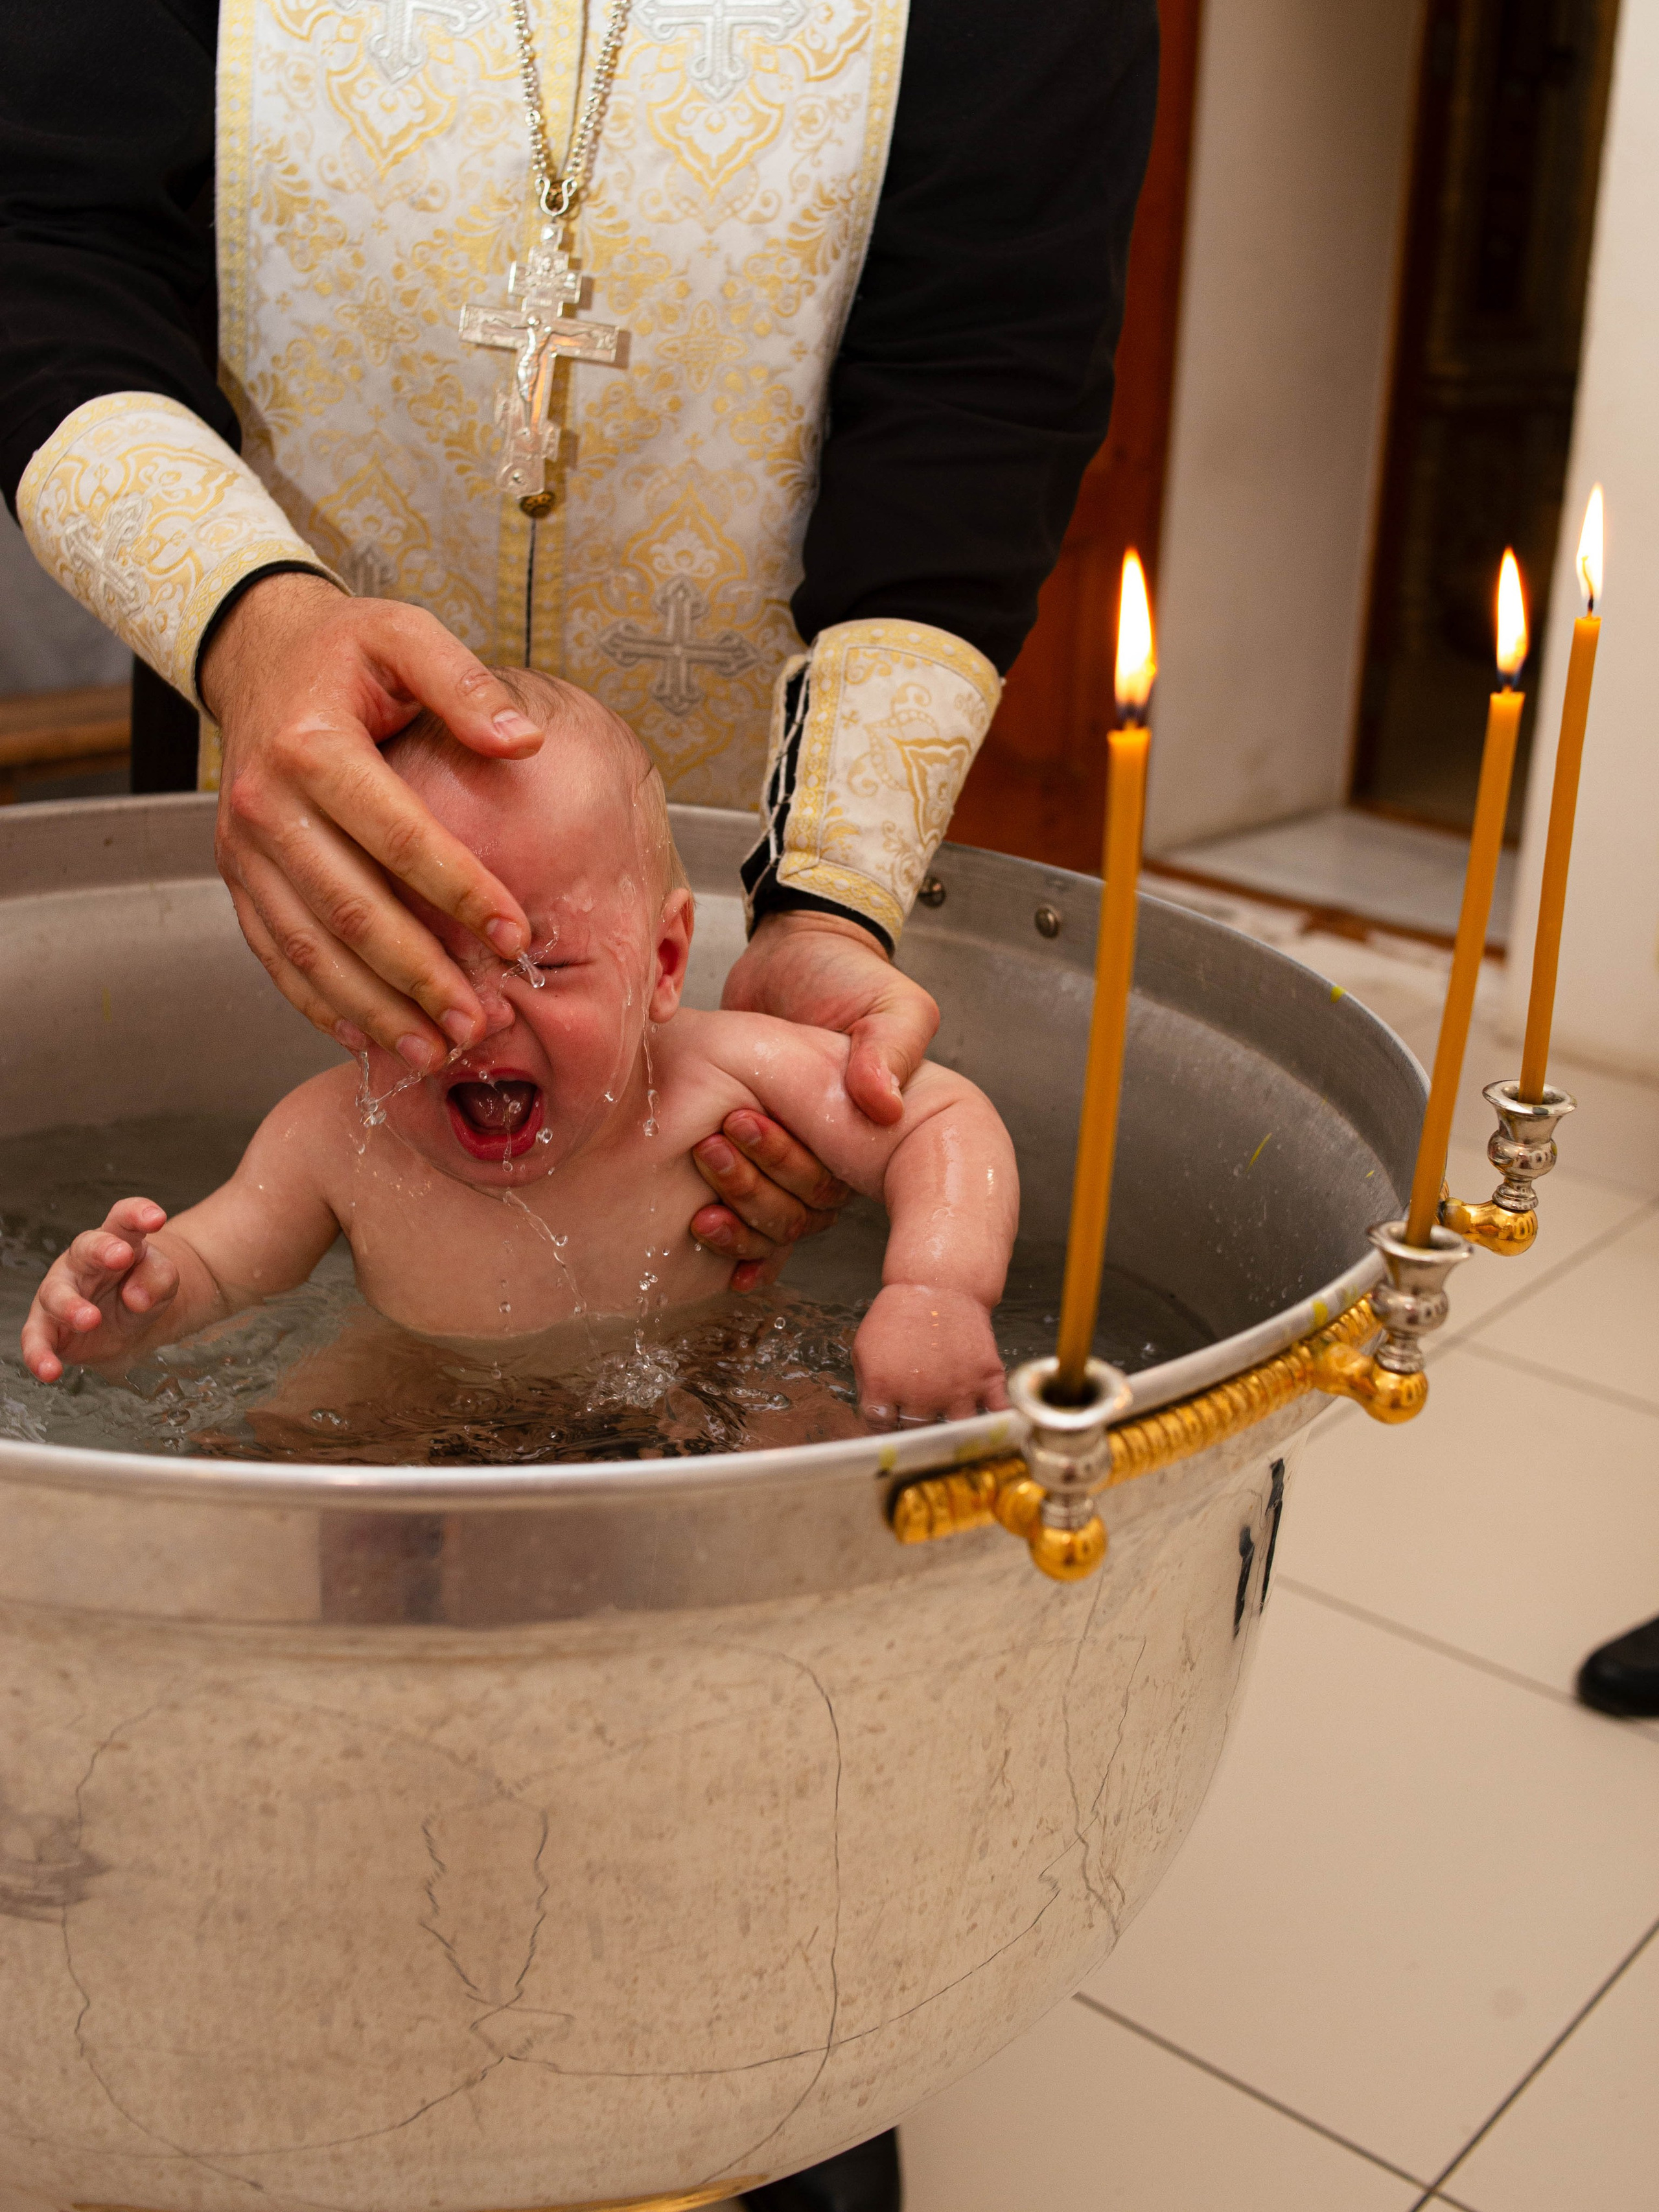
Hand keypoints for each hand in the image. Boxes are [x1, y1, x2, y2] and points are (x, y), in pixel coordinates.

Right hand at [21, 1199, 177, 1380]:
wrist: (131, 1321)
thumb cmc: (142, 1288)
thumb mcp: (162, 1280)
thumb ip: (158, 1278)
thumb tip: (136, 1296)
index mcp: (117, 1240)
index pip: (124, 1219)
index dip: (137, 1214)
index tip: (156, 1218)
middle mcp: (83, 1261)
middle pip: (86, 1247)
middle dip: (101, 1250)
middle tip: (119, 1256)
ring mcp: (61, 1291)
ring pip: (56, 1293)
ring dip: (71, 1306)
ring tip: (90, 1319)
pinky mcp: (48, 1326)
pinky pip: (37, 1338)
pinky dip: (39, 1355)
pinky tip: (50, 1371)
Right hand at [200, 573, 545, 1071]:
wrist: (259, 657)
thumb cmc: (345, 651)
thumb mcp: (404, 634)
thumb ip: (464, 683)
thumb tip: (525, 742)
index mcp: (311, 746)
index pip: (397, 836)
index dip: (459, 891)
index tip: (516, 937)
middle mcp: (264, 806)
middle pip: (349, 909)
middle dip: (418, 975)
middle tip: (478, 1023)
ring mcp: (242, 851)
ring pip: (309, 948)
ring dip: (372, 1008)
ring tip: (434, 1051)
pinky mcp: (237, 879)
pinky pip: (277, 955)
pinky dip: (321, 1004)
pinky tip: (371, 1039)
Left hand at [696, 910, 938, 1282]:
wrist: (796, 956)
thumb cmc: (847, 976)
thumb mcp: (888, 1004)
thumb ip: (890, 1048)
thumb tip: (883, 1109)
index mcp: (865, 1135)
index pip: (834, 1185)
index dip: (789, 1172)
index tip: (744, 1123)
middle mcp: (831, 1156)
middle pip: (797, 1209)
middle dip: (750, 1186)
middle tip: (710, 1142)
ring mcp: (791, 1157)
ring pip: (771, 1221)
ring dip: (735, 1214)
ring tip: (699, 1198)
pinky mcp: (751, 1154)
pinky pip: (749, 1216)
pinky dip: (735, 1245)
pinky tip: (710, 1250)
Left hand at [852, 1283, 1008, 1429]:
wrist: (940, 1285)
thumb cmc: (899, 1313)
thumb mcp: (864, 1346)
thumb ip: (866, 1385)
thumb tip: (875, 1414)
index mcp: (884, 1387)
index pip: (879, 1427)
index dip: (883, 1424)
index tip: (890, 1419)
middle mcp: (920, 1395)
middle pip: (916, 1431)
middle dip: (914, 1425)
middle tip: (918, 1413)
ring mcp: (956, 1390)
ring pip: (953, 1433)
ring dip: (949, 1429)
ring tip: (947, 1420)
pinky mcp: (986, 1379)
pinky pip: (996, 1414)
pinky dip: (994, 1423)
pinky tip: (989, 1426)